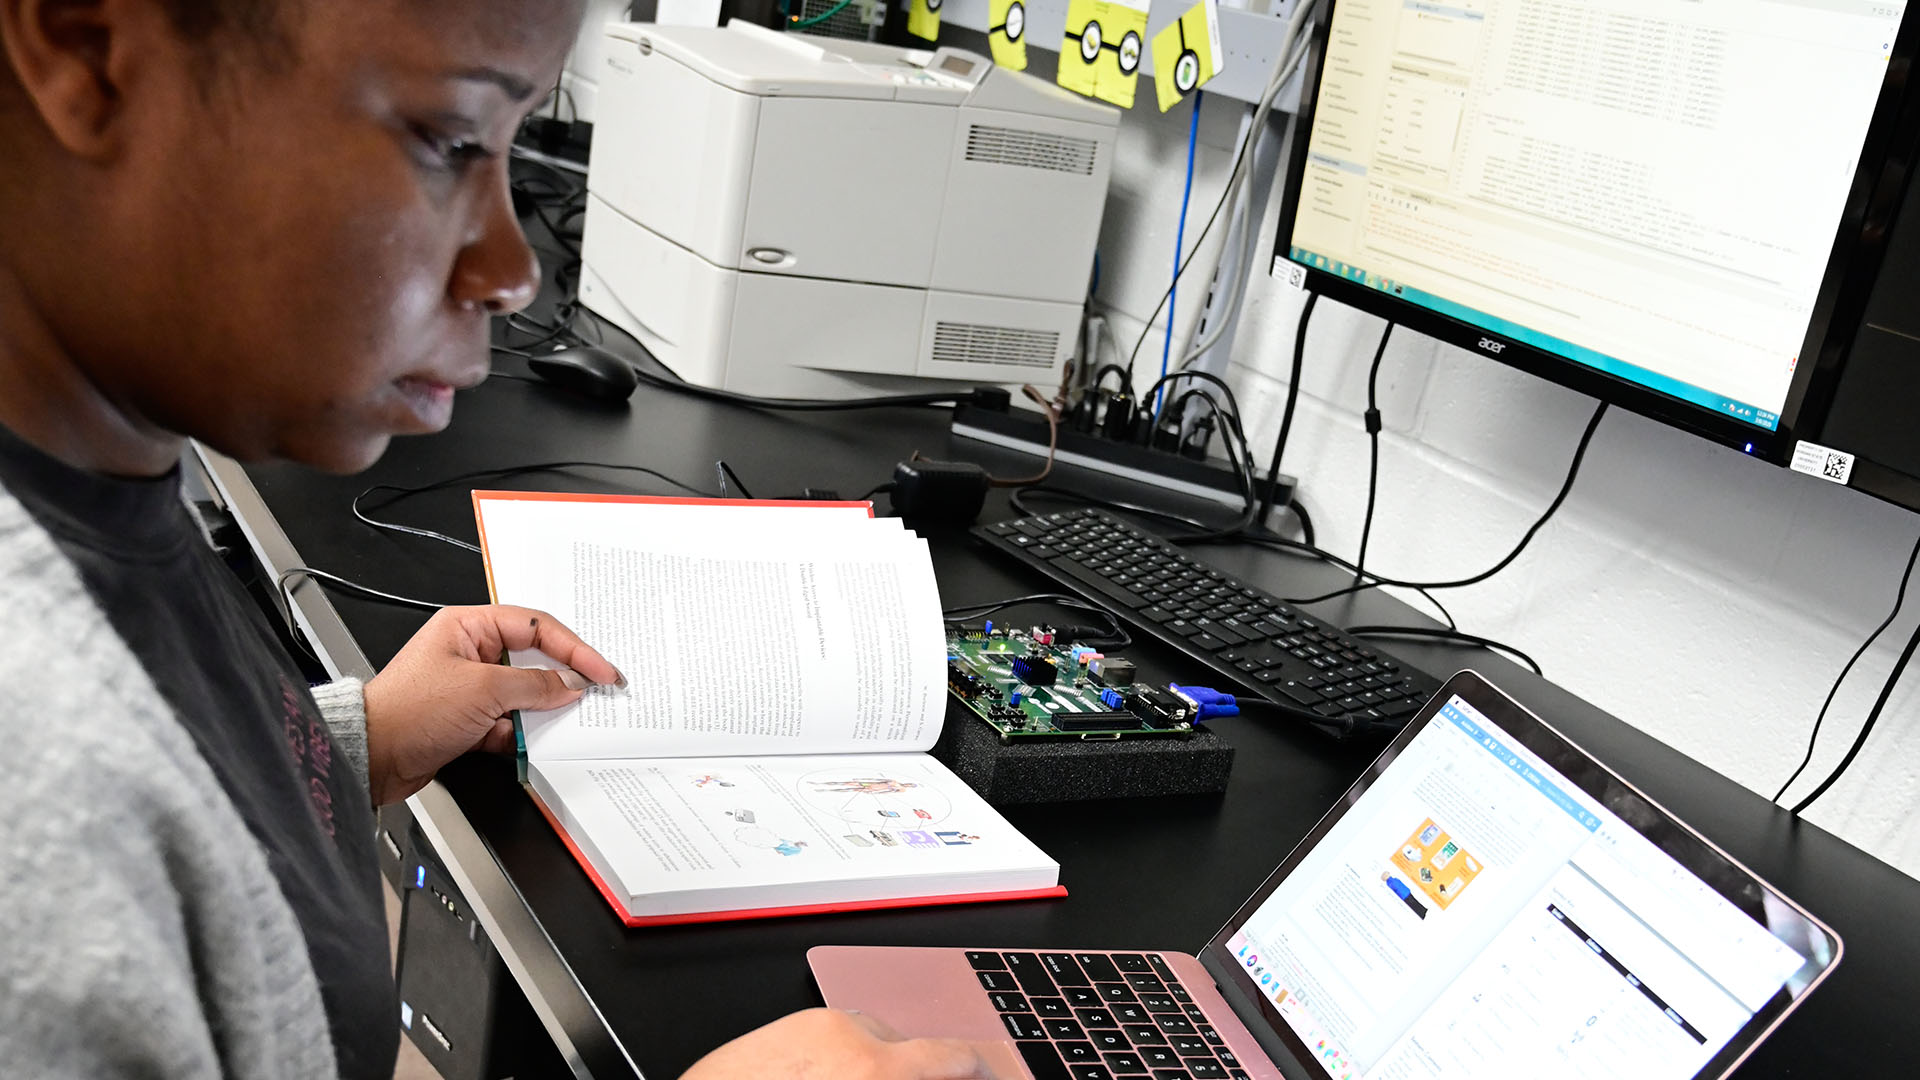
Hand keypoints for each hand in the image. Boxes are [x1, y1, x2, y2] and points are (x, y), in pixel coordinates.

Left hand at [361, 605, 621, 804]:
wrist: (371, 758)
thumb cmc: (406, 712)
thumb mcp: (483, 691)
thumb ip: (534, 686)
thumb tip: (569, 683)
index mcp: (469, 626)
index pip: (536, 627)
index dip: (575, 649)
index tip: (601, 670)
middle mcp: (470, 651)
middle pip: (533, 659)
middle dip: (564, 677)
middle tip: (597, 689)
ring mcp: (469, 687)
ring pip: (524, 694)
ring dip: (543, 709)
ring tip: (569, 718)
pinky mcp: (467, 720)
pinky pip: (509, 722)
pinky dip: (523, 733)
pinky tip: (532, 742)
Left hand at [680, 1009, 1007, 1079]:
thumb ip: (899, 1072)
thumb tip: (923, 1066)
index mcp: (873, 1070)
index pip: (947, 1058)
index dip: (972, 1064)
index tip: (981, 1067)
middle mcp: (845, 1038)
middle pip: (901, 1042)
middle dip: (905, 1065)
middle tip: (897, 1077)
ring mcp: (810, 1027)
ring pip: (861, 1034)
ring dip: (864, 1060)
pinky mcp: (781, 1026)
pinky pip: (824, 1033)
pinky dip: (829, 1055)